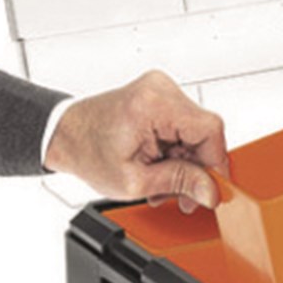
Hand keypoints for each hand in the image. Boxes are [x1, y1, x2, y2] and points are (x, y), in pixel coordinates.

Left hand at [44, 70, 227, 211]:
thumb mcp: (134, 181)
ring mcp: (161, 89)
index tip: (214, 186)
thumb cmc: (87, 152)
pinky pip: (185, 126)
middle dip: (197, 167)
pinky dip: (178, 150)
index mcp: (152, 104)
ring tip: (163, 180)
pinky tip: (162, 164)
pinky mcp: (160, 96)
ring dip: (186, 161)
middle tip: (183, 193)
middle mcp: (159, 89)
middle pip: (204, 131)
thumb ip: (178, 182)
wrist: (66, 135)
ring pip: (197, 131)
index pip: (209, 128)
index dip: (217, 162)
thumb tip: (210, 190)